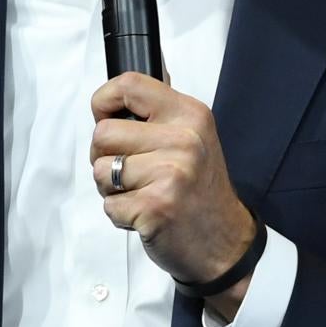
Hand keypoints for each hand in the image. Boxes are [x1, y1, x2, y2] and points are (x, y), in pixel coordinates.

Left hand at [89, 73, 257, 313]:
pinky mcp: (155, 206)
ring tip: (142, 194)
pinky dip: (120, 214)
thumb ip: (160, 114)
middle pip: (103, 132)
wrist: (225, 243)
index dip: (104, 101)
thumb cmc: (201, 191)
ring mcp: (170, 174)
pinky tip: (146, 214)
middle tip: (134, 172)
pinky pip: (109, 204)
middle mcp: (184, 139)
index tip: (107, 118)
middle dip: (104, 156)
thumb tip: (124, 88)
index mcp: (190, 115)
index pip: (129, 84)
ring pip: (100, 169)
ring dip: (111, 188)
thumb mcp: (195, 137)